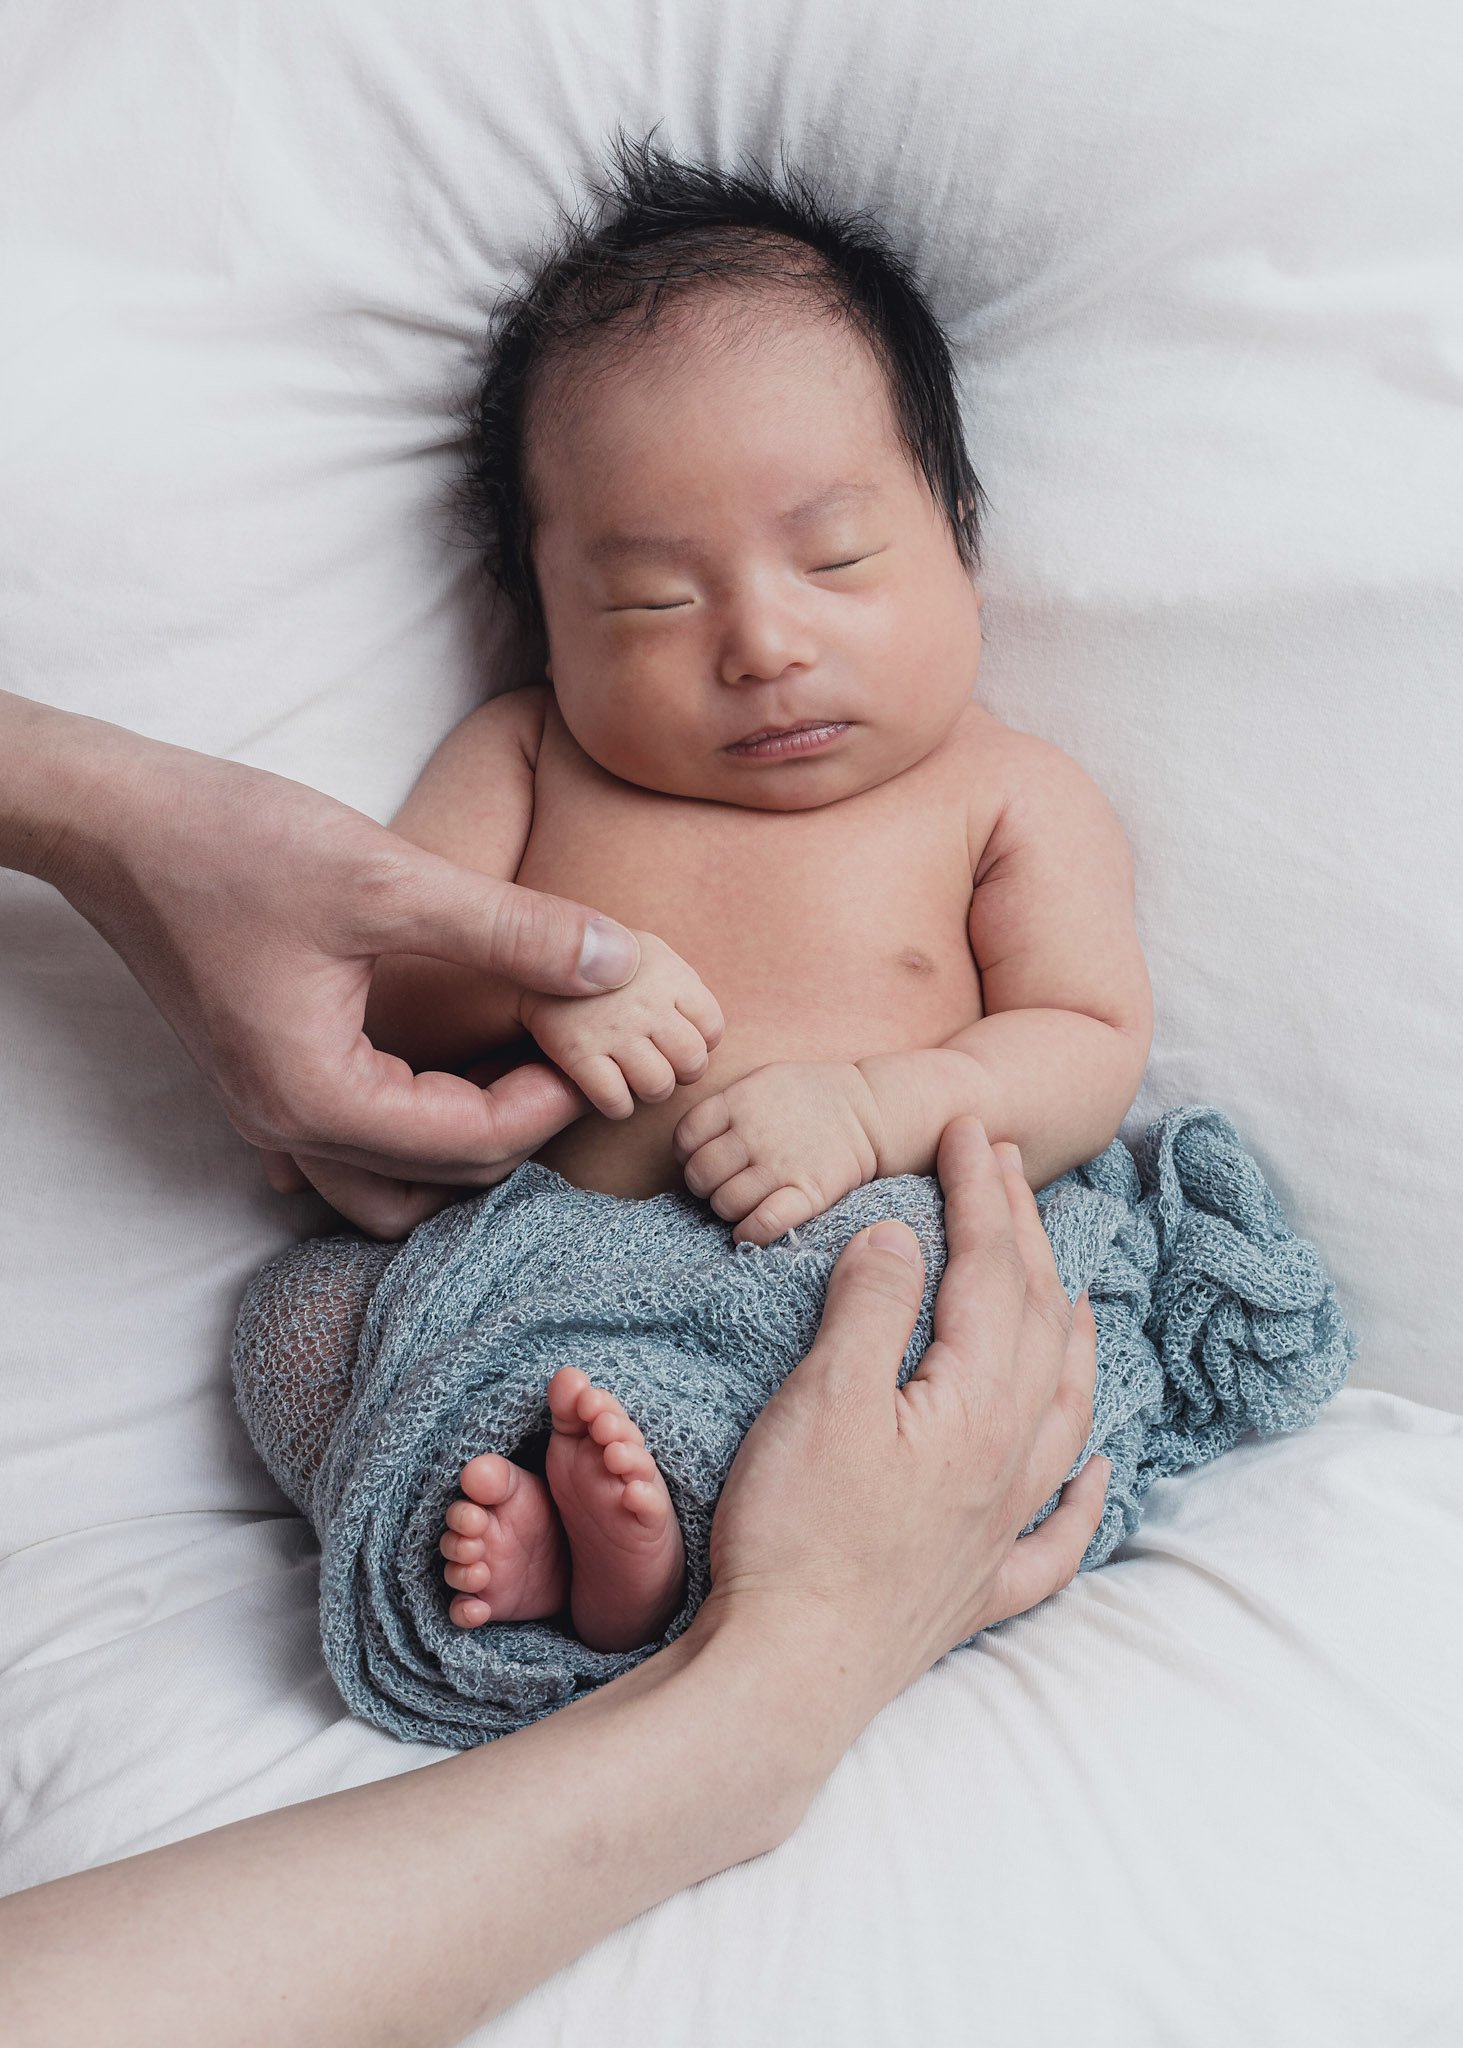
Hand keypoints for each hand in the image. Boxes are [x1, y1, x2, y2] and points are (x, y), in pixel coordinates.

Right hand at [5, 697, 641, 1183]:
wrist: (114, 820)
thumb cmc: (232, 844)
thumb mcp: (388, 881)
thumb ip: (511, 929)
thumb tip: (621, 960)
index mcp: (319, 1099)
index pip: (475, 1143)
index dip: (556, 1098)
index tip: (604, 1038)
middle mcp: (291, 1128)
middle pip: (444, 1177)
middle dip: (524, 1122)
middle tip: (578, 1047)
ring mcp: (271, 1110)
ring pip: (395, 1183)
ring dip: (470, 1143)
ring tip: (525, 1066)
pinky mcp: (266, 1076)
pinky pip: (354, 1149)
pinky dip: (417, 1130)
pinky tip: (452, 1066)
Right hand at [518, 930, 724, 1119]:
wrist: (534, 964)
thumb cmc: (604, 969)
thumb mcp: (647, 954)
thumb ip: (682, 986)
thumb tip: (707, 1033)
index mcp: (668, 974)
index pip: (712, 1028)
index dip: (700, 1042)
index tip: (676, 1038)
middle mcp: (645, 1002)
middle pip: (692, 1061)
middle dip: (682, 1073)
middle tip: (661, 1064)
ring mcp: (612, 1029)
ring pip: (659, 1086)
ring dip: (650, 1092)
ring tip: (636, 1078)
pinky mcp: (578, 1053)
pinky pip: (616, 1101)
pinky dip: (616, 1105)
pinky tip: (608, 1089)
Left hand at [673, 1059, 884, 1245]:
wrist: (870, 1109)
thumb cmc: (810, 1096)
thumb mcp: (763, 1080)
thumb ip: (727, 1105)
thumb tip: (693, 1141)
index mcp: (738, 1101)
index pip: (686, 1137)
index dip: (688, 1155)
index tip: (703, 1159)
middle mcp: (754, 1134)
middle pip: (701, 1175)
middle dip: (706, 1186)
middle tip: (723, 1185)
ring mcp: (780, 1165)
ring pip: (726, 1204)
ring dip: (729, 1210)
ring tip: (744, 1203)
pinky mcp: (808, 1193)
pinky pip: (763, 1224)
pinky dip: (750, 1233)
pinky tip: (753, 1229)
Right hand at [698, 1117, 1108, 1750]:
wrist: (789, 1677)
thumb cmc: (798, 1534)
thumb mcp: (823, 1397)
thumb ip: (871, 1307)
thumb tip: (900, 1235)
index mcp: (975, 1403)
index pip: (992, 1271)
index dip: (982, 1193)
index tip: (970, 1130)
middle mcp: (1010, 1461)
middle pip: (1038, 1325)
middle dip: (1025, 1237)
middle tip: (1007, 1167)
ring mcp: (1000, 1528)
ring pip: (1066, 1414)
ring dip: (1073, 1341)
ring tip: (1075, 1293)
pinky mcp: (977, 1586)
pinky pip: (1058, 1534)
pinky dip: (1086, 1493)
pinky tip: (1099, 1471)